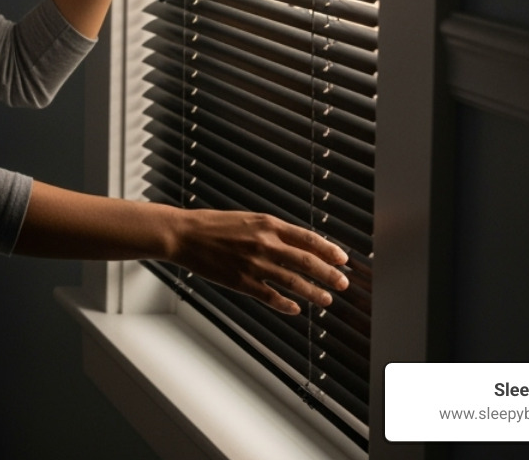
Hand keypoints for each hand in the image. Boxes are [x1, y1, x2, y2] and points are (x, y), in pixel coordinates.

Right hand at [165, 207, 349, 314]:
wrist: (184, 235)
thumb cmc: (214, 225)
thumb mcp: (248, 219)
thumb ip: (272, 230)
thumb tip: (299, 243)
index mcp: (267, 224)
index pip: (308, 238)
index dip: (329, 250)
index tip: (344, 260)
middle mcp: (265, 243)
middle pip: (306, 262)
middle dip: (329, 275)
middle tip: (343, 284)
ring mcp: (254, 264)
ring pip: (293, 282)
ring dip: (314, 293)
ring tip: (326, 301)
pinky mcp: (241, 282)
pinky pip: (271, 297)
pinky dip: (286, 304)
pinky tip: (295, 308)